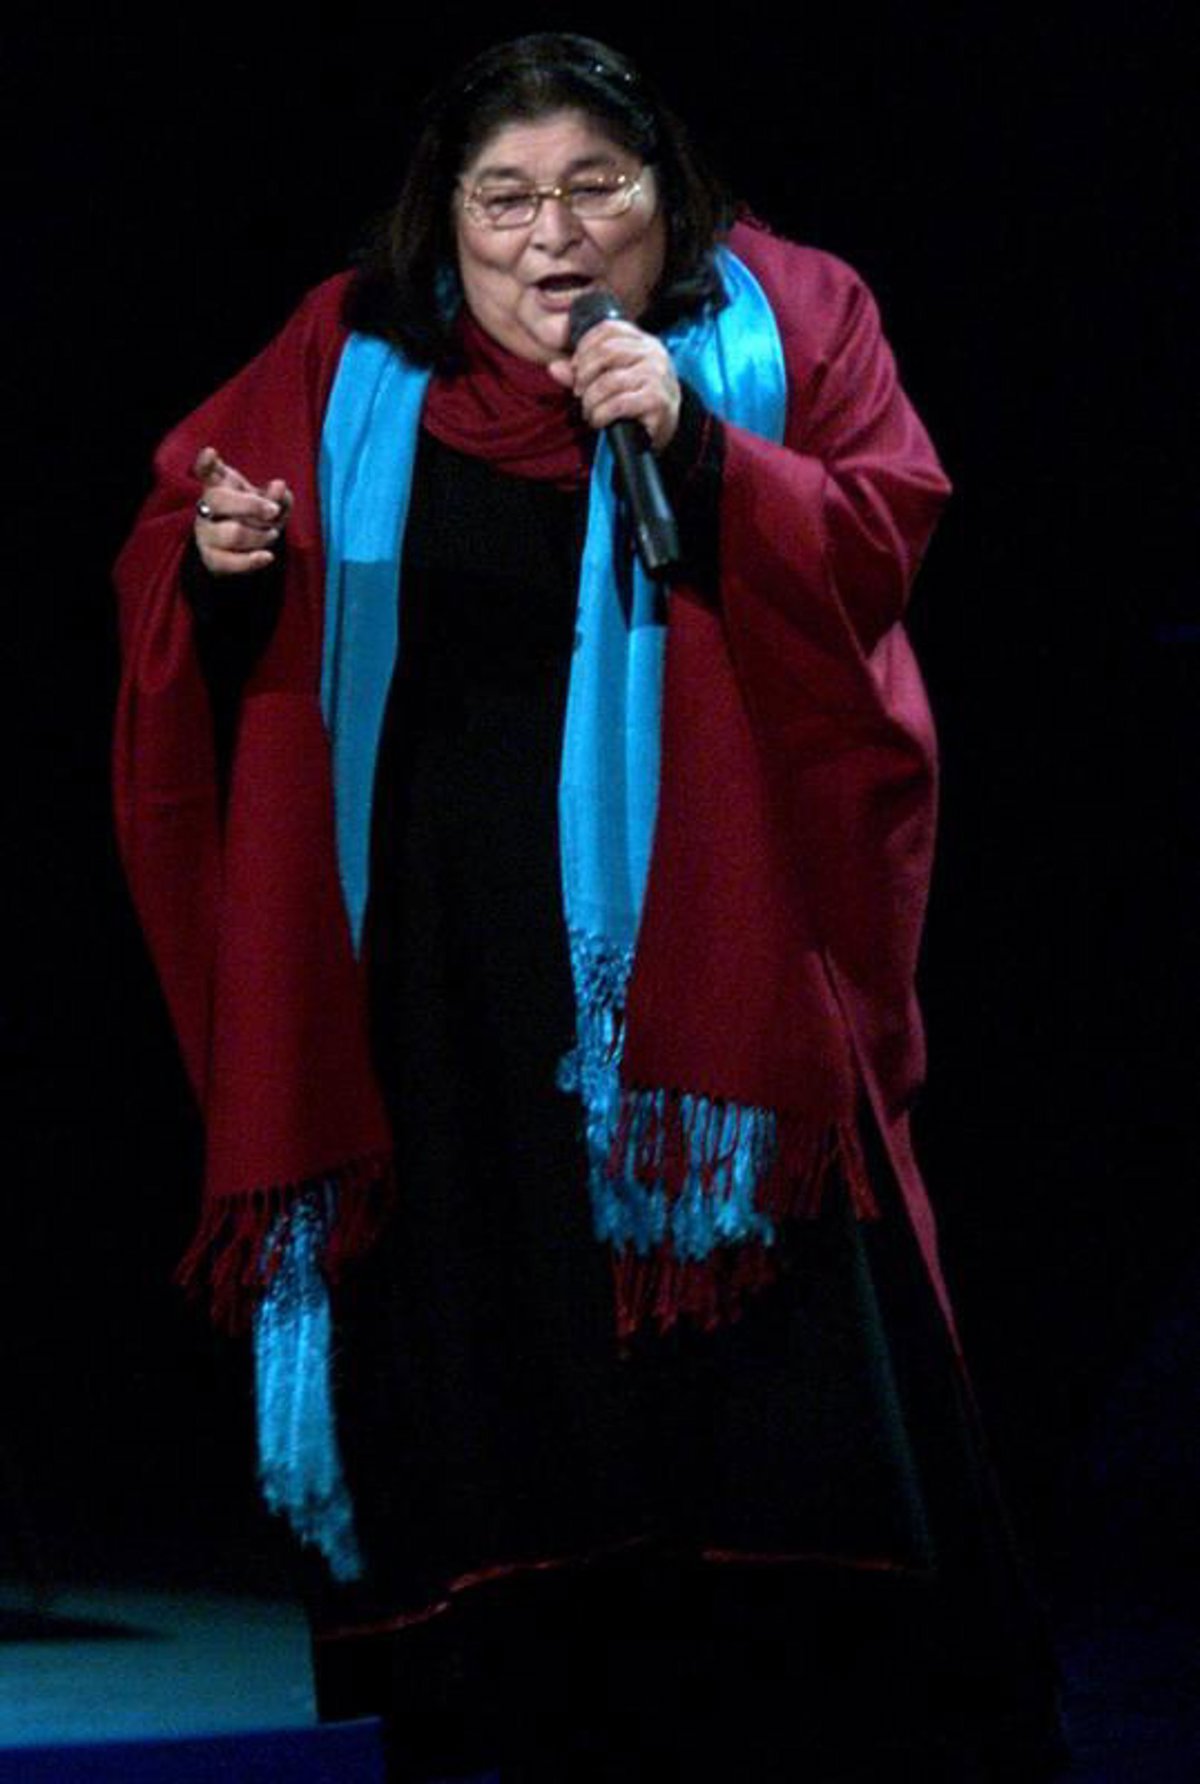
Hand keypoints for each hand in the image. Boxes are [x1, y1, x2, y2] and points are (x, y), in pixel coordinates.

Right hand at [192, 446, 292, 574]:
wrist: (241, 549)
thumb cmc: (255, 517)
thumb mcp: (270, 502)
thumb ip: (277, 495)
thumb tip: (279, 485)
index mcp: (218, 485)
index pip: (206, 471)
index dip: (206, 463)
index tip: (211, 453)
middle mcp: (207, 507)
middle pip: (219, 501)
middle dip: (251, 505)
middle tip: (273, 510)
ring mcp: (206, 532)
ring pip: (231, 534)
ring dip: (259, 536)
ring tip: (272, 534)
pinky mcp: (211, 557)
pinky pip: (229, 562)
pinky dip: (251, 561)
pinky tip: (268, 556)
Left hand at [548, 320, 680, 453]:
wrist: (667, 425)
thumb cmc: (636, 399)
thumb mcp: (611, 379)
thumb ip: (582, 372)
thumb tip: (554, 367)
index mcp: (642, 341)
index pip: (608, 329)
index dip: (585, 346)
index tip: (575, 368)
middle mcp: (653, 353)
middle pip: (607, 352)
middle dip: (584, 375)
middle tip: (578, 393)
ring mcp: (657, 376)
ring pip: (610, 381)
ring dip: (591, 400)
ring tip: (589, 411)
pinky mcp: (657, 400)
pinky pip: (619, 404)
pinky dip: (601, 414)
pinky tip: (599, 420)